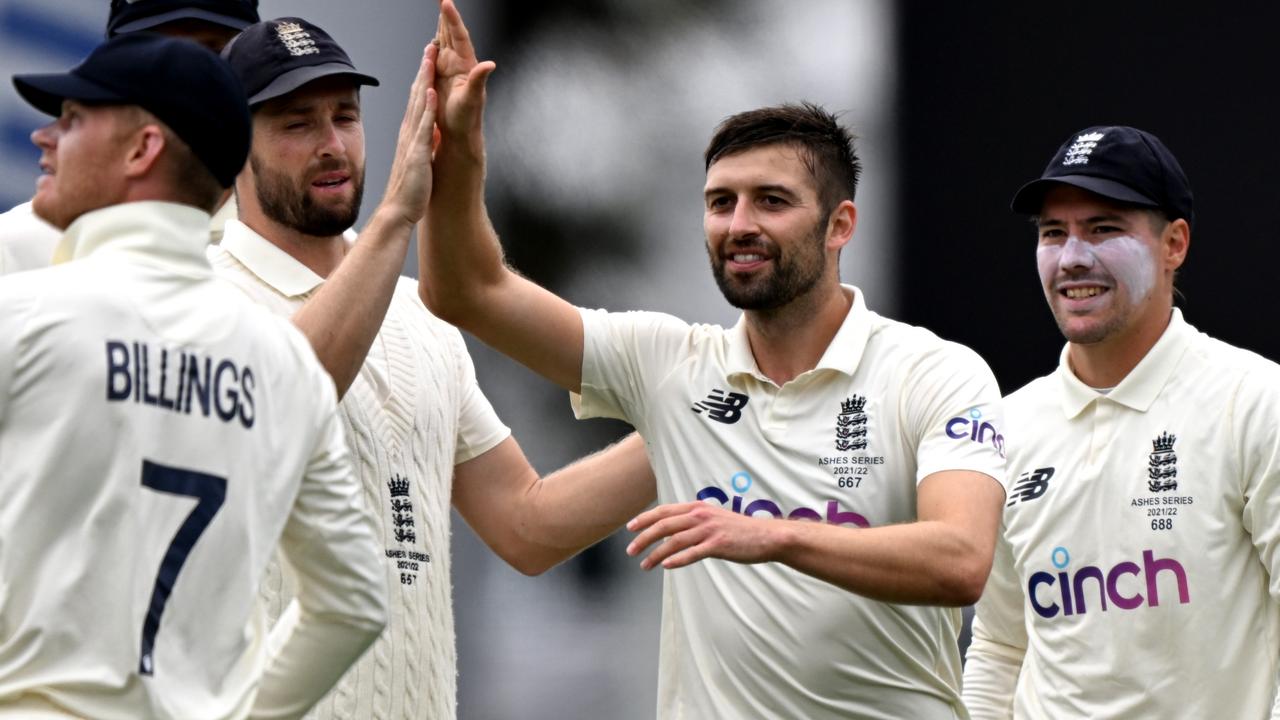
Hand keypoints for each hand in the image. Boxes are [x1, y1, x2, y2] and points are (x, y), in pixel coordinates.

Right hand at [380, 43, 438, 225]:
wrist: (398, 212)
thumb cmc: (408, 191)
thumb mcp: (417, 162)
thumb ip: (421, 146)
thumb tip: (429, 137)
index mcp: (409, 136)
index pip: (417, 102)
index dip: (423, 80)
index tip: (428, 61)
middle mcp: (408, 134)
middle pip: (416, 96)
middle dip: (423, 70)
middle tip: (429, 47)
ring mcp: (412, 142)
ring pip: (419, 105)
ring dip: (425, 81)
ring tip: (430, 58)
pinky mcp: (417, 154)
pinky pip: (423, 127)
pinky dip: (428, 109)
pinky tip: (432, 93)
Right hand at [433, 0, 495, 139]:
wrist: (459, 133)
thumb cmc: (467, 119)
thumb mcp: (472, 99)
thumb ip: (479, 79)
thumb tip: (490, 64)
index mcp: (466, 65)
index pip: (459, 36)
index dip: (452, 19)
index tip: (446, 2)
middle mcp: (458, 64)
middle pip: (451, 33)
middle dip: (446, 13)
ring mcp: (449, 69)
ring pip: (444, 41)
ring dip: (441, 24)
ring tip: (440, 7)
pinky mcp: (440, 77)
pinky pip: (435, 56)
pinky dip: (434, 43)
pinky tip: (433, 38)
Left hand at [625, 502, 784, 569]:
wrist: (766, 537)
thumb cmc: (739, 531)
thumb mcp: (714, 518)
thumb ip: (694, 521)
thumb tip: (674, 530)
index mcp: (698, 508)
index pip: (664, 511)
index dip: (645, 519)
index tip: (630, 528)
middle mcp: (700, 516)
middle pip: (663, 525)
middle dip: (643, 538)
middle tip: (630, 551)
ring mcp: (709, 530)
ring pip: (674, 541)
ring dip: (655, 554)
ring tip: (644, 566)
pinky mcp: (718, 545)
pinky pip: (692, 553)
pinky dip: (676, 559)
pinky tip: (665, 566)